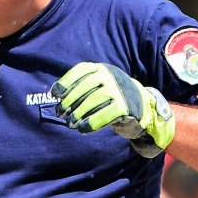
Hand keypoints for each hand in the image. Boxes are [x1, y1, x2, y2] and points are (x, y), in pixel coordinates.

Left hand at [52, 61, 174, 157]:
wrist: (142, 107)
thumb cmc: (112, 97)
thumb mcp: (98, 87)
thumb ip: (82, 88)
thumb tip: (57, 98)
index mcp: (102, 68)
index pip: (82, 70)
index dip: (66, 82)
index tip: (55, 94)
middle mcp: (111, 76)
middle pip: (85, 86)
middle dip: (69, 101)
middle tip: (61, 113)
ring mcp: (119, 90)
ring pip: (94, 100)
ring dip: (78, 113)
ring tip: (71, 123)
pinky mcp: (126, 106)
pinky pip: (105, 114)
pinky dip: (92, 123)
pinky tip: (83, 129)